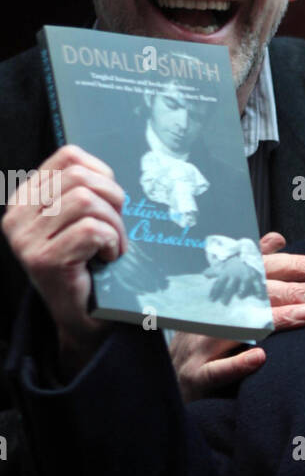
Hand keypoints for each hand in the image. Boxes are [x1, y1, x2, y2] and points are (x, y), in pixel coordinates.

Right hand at [1, 145, 125, 372]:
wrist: (84, 319)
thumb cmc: (88, 266)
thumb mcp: (78, 220)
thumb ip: (82, 191)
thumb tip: (105, 173)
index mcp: (24, 199)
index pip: (68, 156)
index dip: (102, 174)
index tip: (110, 203)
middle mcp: (17, 217)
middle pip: (80, 176)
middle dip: (112, 200)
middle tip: (117, 229)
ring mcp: (26, 239)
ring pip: (86, 201)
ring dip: (114, 224)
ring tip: (113, 246)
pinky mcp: (44, 260)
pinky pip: (91, 230)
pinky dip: (111, 242)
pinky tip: (108, 258)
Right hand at [170, 232, 304, 401]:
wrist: (166, 379)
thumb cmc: (203, 336)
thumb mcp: (224, 299)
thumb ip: (251, 268)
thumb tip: (277, 239)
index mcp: (218, 292)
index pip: (259, 271)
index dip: (292, 267)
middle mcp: (208, 312)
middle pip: (251, 295)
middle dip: (289, 292)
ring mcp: (199, 344)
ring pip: (236, 328)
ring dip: (273, 321)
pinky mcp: (195, 376)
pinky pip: (216, 370)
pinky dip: (237, 363)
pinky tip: (261, 358)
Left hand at [207, 255, 265, 304]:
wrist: (245, 255)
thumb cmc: (232, 265)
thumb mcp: (222, 267)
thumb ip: (213, 271)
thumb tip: (203, 274)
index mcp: (226, 274)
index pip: (218, 283)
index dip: (214, 291)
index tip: (210, 299)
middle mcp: (235, 276)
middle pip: (230, 286)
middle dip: (226, 294)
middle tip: (223, 303)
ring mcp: (245, 277)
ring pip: (243, 284)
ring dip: (242, 290)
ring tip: (240, 295)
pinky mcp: (254, 277)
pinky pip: (257, 284)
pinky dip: (259, 290)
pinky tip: (259, 296)